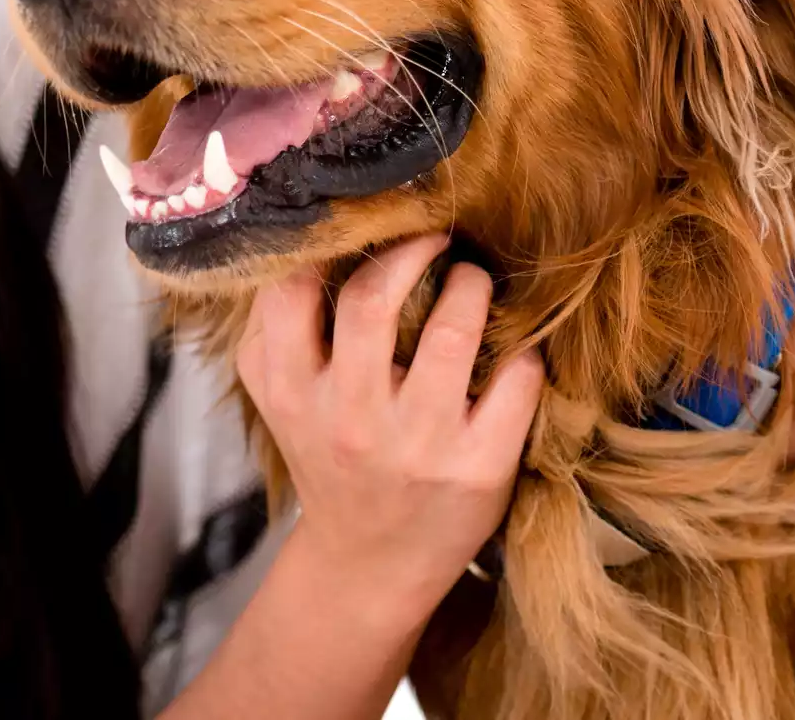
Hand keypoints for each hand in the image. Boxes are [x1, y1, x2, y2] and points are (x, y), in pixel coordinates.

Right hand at [236, 236, 544, 621]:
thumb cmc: (330, 458)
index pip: (290, 293)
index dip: (330, 247)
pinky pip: (515, 382)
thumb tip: (306, 244)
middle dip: (411, 250)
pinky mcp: (478, 469)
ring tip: (473, 281)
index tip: (366, 232)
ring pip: (451, 332)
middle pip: (371, 300)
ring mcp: (416, 445)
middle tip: (436, 238)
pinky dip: (521, 351)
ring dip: (470, 286)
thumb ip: (274, 333)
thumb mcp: (279, 403)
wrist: (370, 563)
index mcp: (294, 393)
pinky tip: (512, 348)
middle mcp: (349, 418)